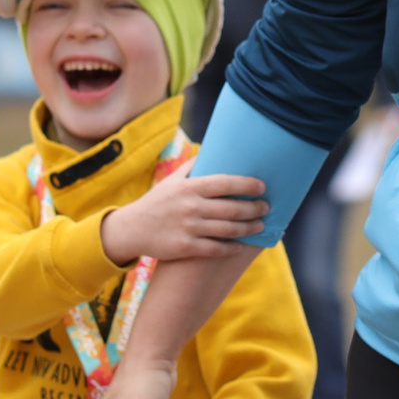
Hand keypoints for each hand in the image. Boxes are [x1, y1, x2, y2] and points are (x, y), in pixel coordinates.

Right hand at [100, 172, 266, 265]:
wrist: (132, 229)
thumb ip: (191, 167)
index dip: (247, 184)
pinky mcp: (185, 247)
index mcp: (190, 187)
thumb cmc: (156, 202)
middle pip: (232, 208)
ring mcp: (189, 228)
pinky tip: (240, 245)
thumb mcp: (171, 181)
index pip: (225, 183)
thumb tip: (211, 150)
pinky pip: (215, 248)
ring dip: (249, 228)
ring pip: (228, 229)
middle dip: (254, 208)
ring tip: (260, 225)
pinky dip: (231, 247)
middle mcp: (191, 206)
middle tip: (266, 208)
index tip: (262, 186)